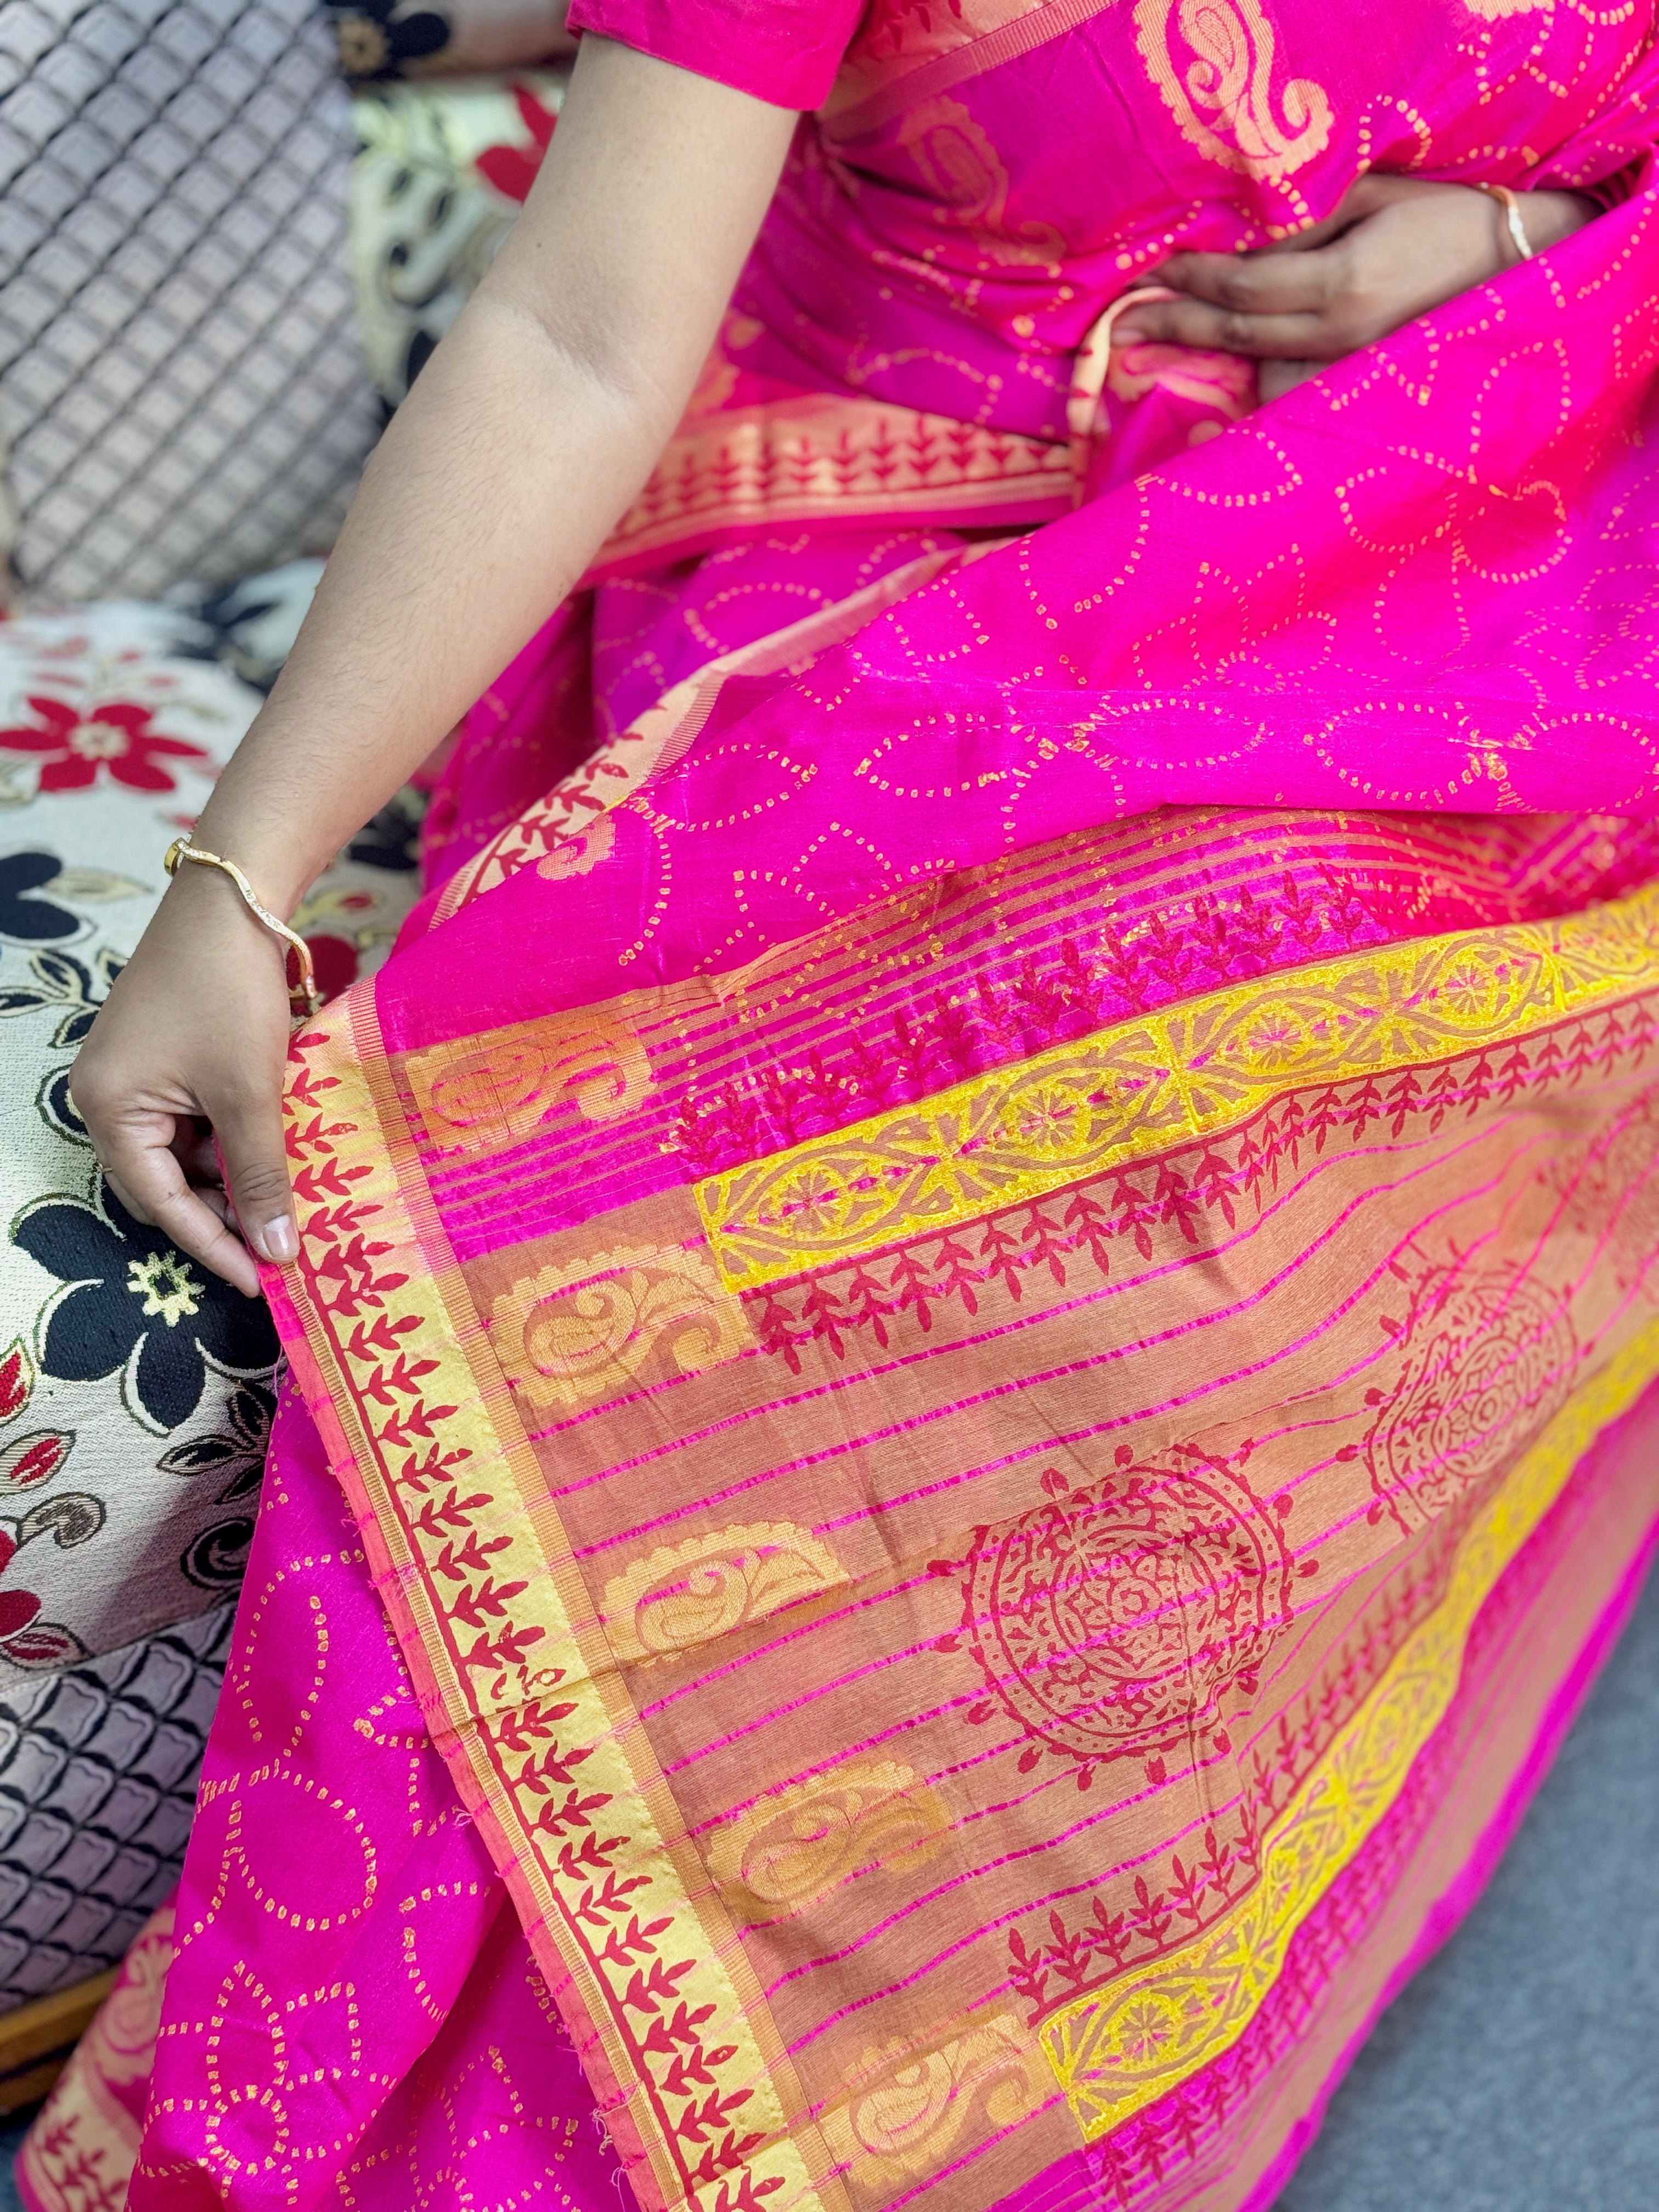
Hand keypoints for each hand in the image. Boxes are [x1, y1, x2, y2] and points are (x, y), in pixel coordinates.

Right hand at [69, 869, 297, 1297]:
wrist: (234, 899)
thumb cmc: (230, 993)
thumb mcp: (250, 1093)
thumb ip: (261, 1175)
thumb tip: (275, 1252)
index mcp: (110, 1110)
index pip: (159, 1204)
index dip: (212, 1247)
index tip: (261, 1281)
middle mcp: (108, 1097)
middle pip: (165, 1183)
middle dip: (222, 1215)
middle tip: (279, 1246)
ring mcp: (134, 1075)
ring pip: (185, 1153)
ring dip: (232, 1176)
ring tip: (287, 1199)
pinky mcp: (163, 1055)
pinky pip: (193, 1118)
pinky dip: (232, 1138)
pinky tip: (275, 1150)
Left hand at [1116, 175, 1598, 399]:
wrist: (1521, 266)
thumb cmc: (1446, 218)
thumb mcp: (1372, 199)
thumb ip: (1302, 226)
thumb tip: (1234, 248)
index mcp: (1342, 286)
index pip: (1242, 290)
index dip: (1192, 282)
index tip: (1150, 274)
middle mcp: (1341, 338)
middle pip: (1237, 338)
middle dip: (1175, 330)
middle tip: (1121, 330)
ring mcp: (1354, 371)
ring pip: (1262, 375)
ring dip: (1217, 363)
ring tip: (1169, 348)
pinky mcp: (1364, 391)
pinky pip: (1298, 393)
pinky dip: (1265, 383)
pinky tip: (1237, 382)